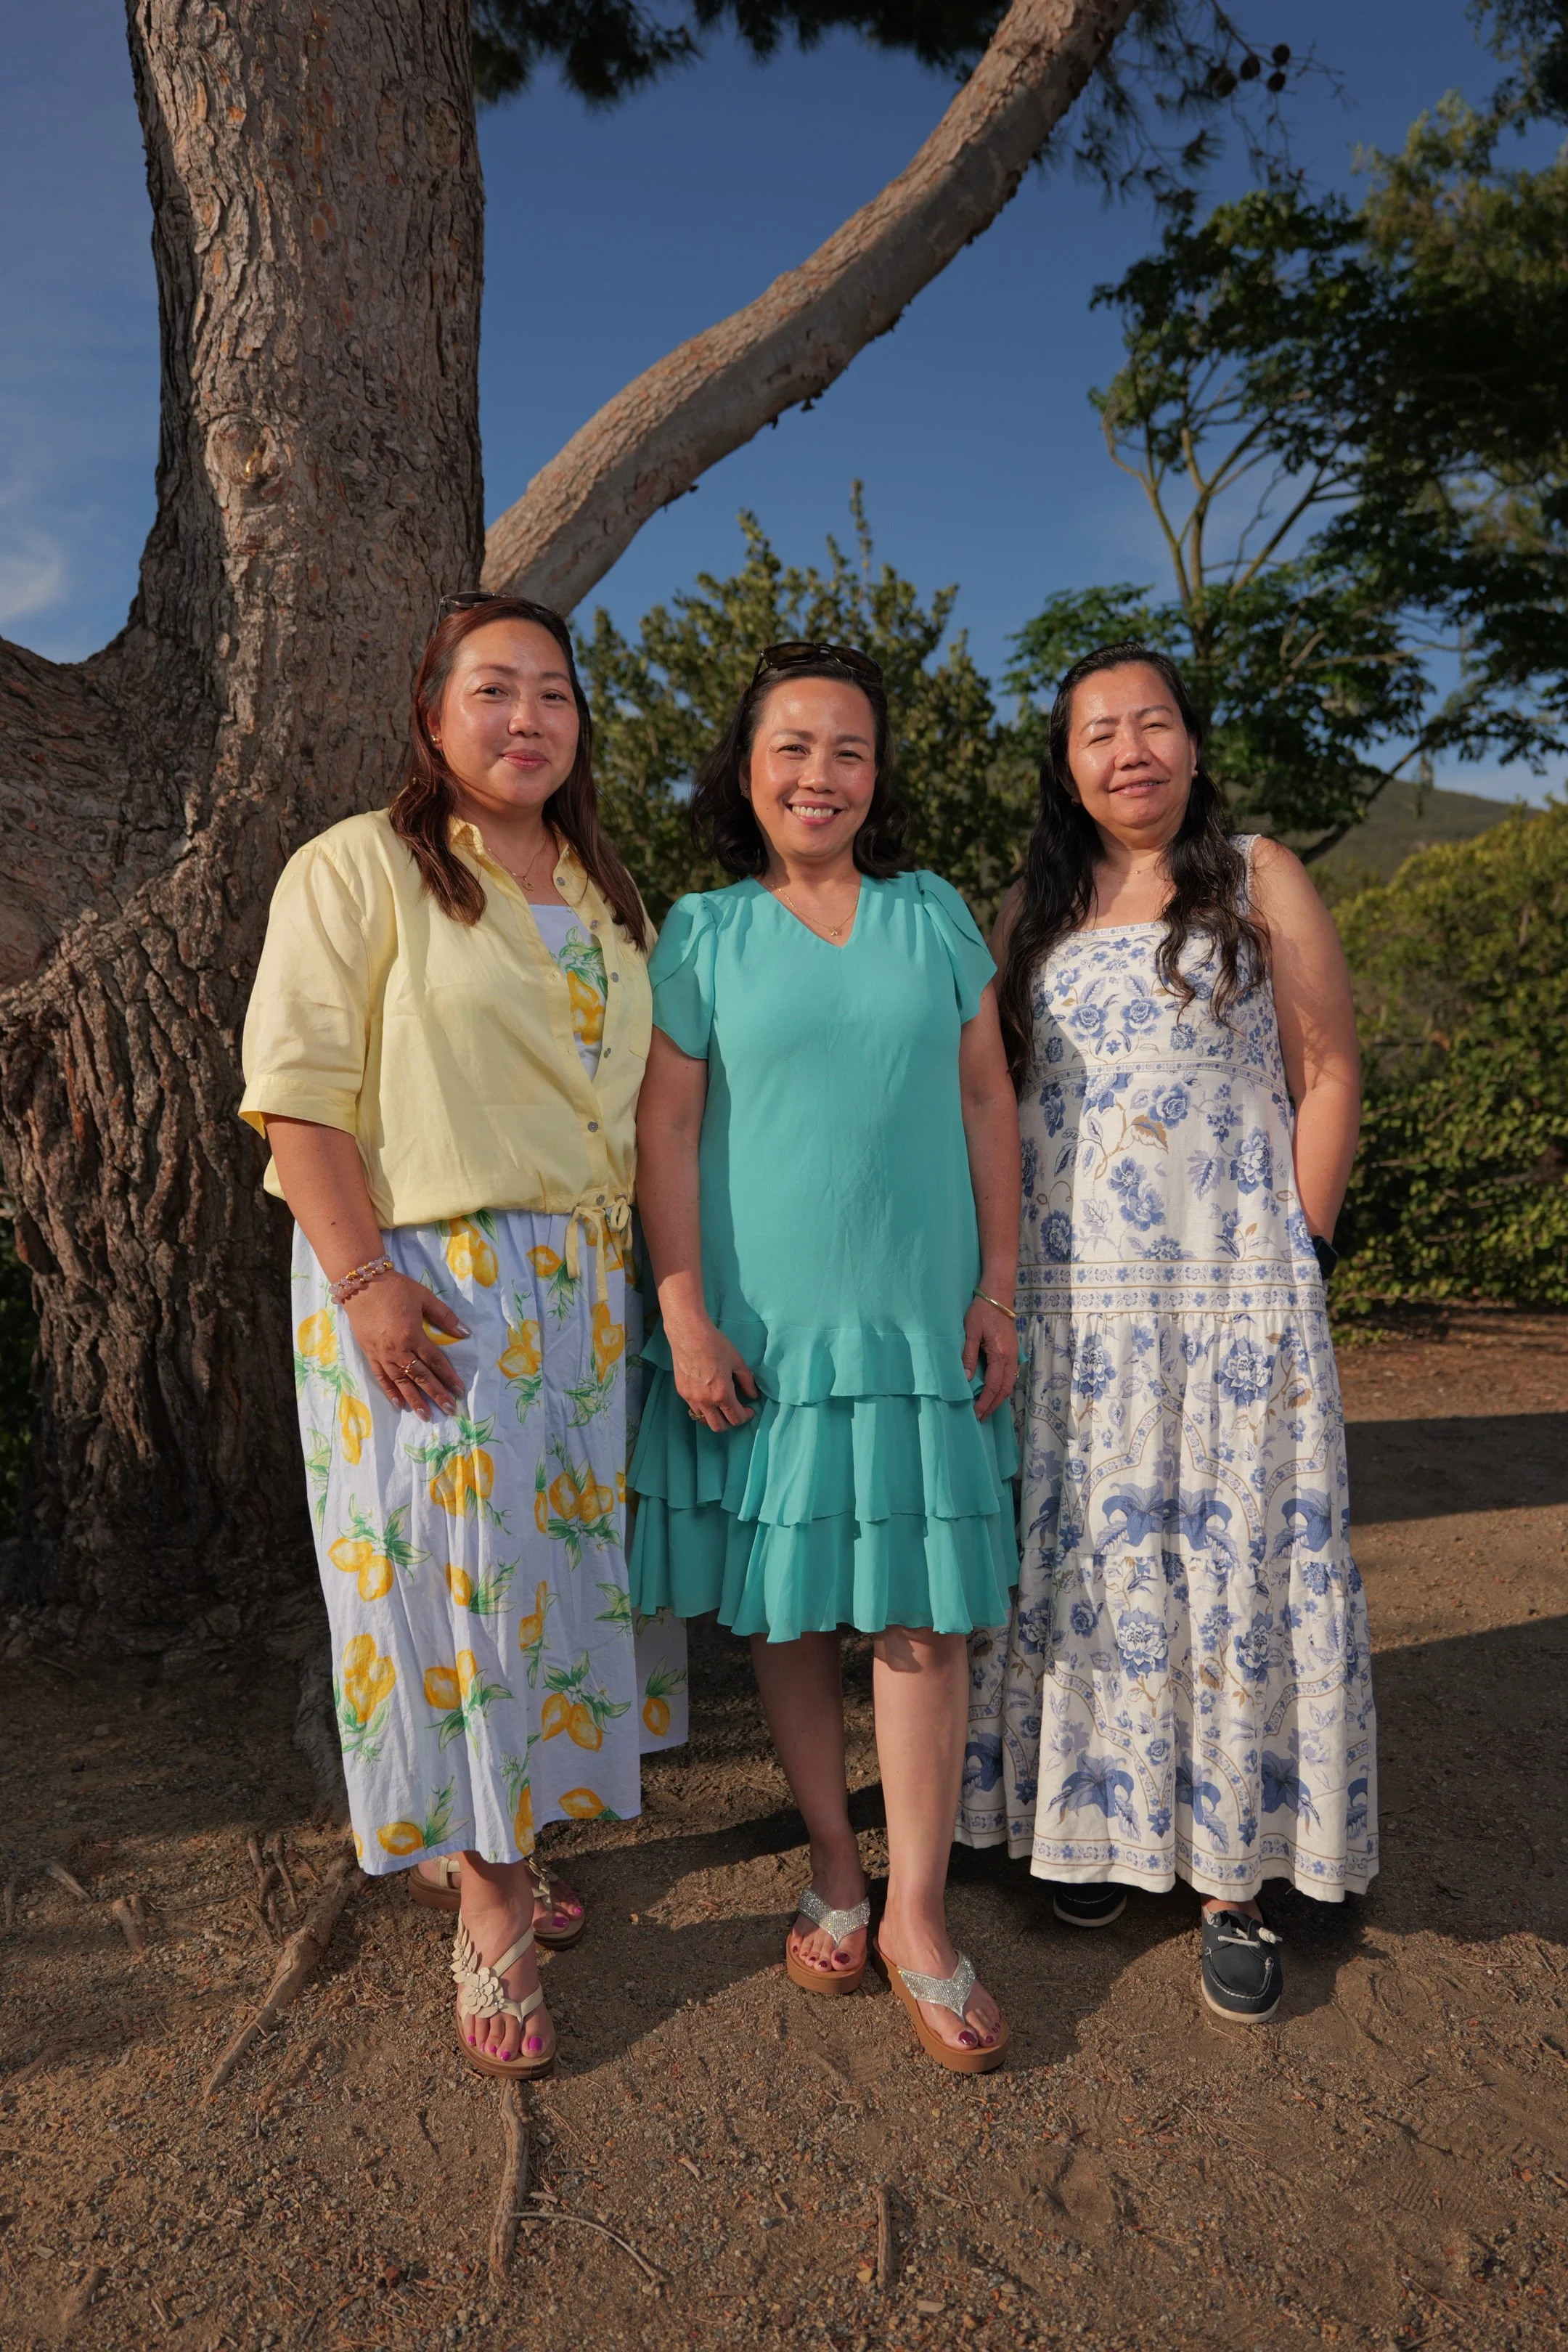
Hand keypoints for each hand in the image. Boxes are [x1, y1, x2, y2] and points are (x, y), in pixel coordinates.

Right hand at [343, 1273, 468, 1419]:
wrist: (361, 1284)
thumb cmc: (395, 1289)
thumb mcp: (424, 1297)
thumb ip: (445, 1317)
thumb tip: (465, 1333)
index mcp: (412, 1335)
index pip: (435, 1361)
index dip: (449, 1376)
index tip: (460, 1390)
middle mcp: (397, 1349)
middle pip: (420, 1376)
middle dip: (436, 1394)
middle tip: (449, 1410)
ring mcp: (382, 1354)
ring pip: (401, 1382)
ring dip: (414, 1399)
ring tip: (426, 1415)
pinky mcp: (370, 1354)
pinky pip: (381, 1377)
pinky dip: (390, 1391)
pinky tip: (399, 1404)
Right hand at [667, 1316, 757, 1431]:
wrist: (689, 1334)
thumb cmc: (715, 1345)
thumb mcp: (737, 1362)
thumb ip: (747, 1382)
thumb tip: (753, 1395)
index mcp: (722, 1394)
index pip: (736, 1418)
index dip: (746, 1417)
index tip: (750, 1410)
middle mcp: (705, 1401)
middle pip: (718, 1427)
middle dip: (730, 1423)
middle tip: (736, 1411)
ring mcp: (691, 1398)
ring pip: (704, 1420)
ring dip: (715, 1417)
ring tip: (721, 1406)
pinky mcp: (682, 1392)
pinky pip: (694, 1409)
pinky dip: (703, 1409)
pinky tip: (708, 1397)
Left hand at [963, 1295, 1017, 1421]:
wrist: (998, 1296)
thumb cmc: (981, 1312)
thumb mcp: (970, 1332)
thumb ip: (968, 1356)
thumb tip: (966, 1378)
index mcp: (1000, 1354)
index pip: (993, 1386)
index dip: (985, 1402)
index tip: (976, 1413)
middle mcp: (1011, 1358)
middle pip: (1005, 1389)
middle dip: (993, 1405)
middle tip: (981, 1418)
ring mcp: (1014, 1356)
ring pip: (1009, 1384)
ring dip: (999, 1399)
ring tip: (986, 1409)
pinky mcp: (1013, 1353)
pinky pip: (1010, 1376)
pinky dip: (1003, 1388)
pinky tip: (994, 1393)